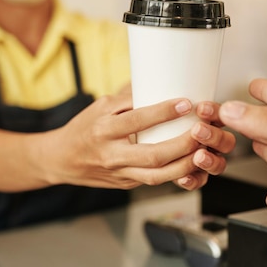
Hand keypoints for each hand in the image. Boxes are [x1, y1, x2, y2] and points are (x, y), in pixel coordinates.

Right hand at [49, 92, 235, 190]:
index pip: (136, 121)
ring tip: (204, 151)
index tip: (185, 103)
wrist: (62, 160)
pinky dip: (176, 173)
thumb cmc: (84, 128)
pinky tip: (193, 163)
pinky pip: (155, 181)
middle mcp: (111, 154)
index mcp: (103, 130)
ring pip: (158, 176)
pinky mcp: (127, 184)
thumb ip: (128, 98)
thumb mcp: (100, 106)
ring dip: (185, 165)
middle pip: (153, 155)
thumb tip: (158, 81)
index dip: (163, 112)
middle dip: (183, 145)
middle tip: (203, 131)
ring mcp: (120, 174)